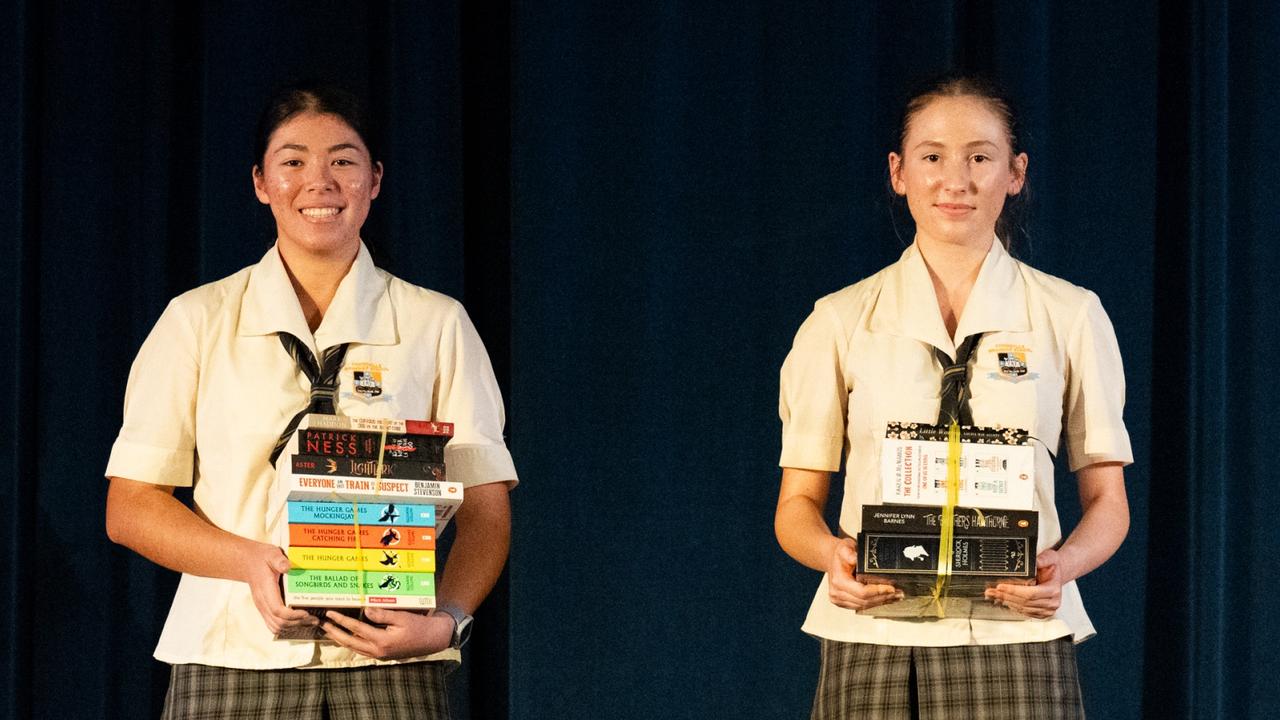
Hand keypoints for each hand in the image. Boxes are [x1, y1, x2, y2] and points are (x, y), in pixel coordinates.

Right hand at [244, 543, 315, 634]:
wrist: (248, 562)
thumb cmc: (262, 558)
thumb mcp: (272, 554)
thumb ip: (279, 560)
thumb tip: (287, 567)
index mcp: (265, 590)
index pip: (277, 610)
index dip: (292, 615)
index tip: (306, 612)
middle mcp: (262, 602)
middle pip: (278, 622)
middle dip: (297, 623)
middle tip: (315, 619)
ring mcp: (262, 607)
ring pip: (275, 626)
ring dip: (293, 627)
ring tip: (310, 622)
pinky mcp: (264, 609)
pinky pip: (273, 624)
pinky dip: (286, 626)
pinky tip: (299, 622)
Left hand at [323, 607, 454, 659]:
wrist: (432, 640)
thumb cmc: (418, 626)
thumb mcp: (402, 617)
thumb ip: (382, 614)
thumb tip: (365, 610)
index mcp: (381, 641)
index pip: (355, 629)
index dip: (341, 620)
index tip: (330, 613)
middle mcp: (377, 650)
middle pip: (349, 642)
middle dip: (334, 633)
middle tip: (322, 624)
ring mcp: (378, 655)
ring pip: (353, 648)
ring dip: (340, 639)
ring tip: (329, 631)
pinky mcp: (381, 655)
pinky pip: (361, 650)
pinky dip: (350, 643)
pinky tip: (346, 638)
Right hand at [827, 537, 901, 610]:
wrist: (832, 559)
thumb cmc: (840, 553)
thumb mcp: (845, 547)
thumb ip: (849, 553)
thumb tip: (855, 559)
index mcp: (838, 581)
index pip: (862, 592)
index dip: (878, 591)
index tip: (891, 588)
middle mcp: (837, 593)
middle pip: (865, 601)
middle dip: (883, 598)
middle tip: (898, 593)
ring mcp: (839, 600)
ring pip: (864, 605)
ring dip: (881, 602)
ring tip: (895, 597)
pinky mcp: (844, 603)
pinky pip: (861, 606)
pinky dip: (875, 603)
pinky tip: (885, 599)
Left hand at [986, 548, 1065, 618]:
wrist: (1056, 575)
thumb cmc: (1052, 566)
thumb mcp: (1050, 557)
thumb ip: (1043, 559)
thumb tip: (1034, 561)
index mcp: (1054, 590)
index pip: (1031, 593)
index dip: (1014, 591)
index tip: (1001, 586)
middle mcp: (1052, 602)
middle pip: (1025, 602)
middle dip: (1006, 596)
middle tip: (992, 591)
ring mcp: (1047, 610)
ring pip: (1023, 608)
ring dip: (1007, 602)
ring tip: (994, 595)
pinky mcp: (1042, 614)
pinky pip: (1025, 612)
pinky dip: (1013, 607)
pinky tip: (1004, 600)